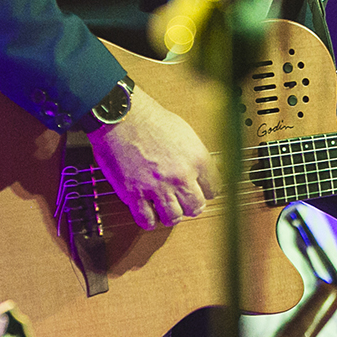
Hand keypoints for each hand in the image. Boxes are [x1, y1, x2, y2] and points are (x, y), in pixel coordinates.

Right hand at [90, 87, 217, 228]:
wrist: (122, 116)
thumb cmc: (150, 118)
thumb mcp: (185, 132)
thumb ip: (194, 156)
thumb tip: (200, 171)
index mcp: (197, 159)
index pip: (214, 190)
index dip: (206, 191)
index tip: (199, 191)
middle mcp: (181, 175)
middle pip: (196, 207)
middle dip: (190, 206)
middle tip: (183, 201)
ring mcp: (158, 187)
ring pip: (174, 218)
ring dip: (171, 215)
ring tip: (165, 207)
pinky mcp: (135, 194)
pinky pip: (147, 220)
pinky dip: (149, 220)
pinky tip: (148, 212)